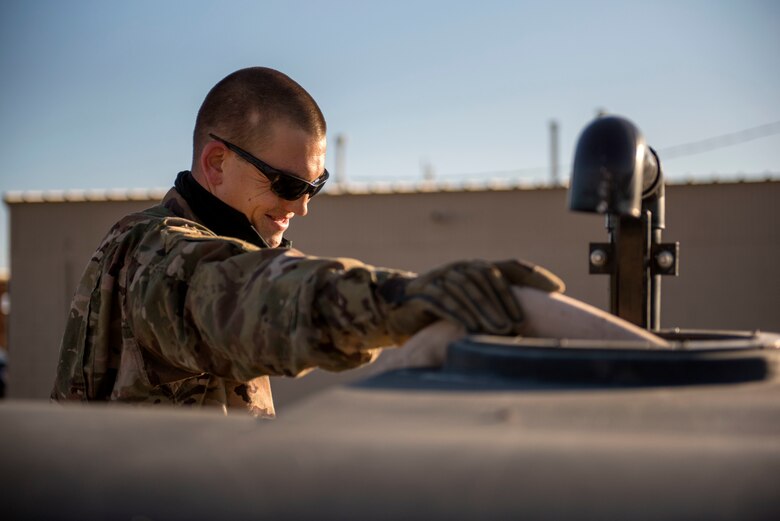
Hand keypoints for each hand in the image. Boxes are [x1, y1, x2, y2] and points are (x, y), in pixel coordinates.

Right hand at [378, 259, 563, 340]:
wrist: (398, 307)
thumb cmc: (442, 308)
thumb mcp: (470, 305)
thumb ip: (495, 306)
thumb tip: (529, 321)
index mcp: (475, 267)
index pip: (509, 265)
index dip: (533, 274)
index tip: (556, 289)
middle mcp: (460, 267)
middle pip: (487, 276)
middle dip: (504, 300)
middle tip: (517, 324)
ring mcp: (440, 276)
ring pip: (466, 288)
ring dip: (484, 310)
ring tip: (498, 330)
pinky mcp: (423, 292)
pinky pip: (443, 300)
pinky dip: (459, 314)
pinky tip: (470, 328)